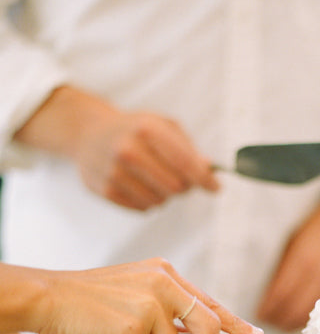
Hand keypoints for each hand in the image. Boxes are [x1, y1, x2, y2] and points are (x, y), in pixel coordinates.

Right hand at [33, 258, 262, 333]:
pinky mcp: (136, 323)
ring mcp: (151, 301)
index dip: (235, 322)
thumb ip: (168, 308)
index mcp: (166, 273)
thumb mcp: (136, 292)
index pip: (210, 302)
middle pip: (207, 328)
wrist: (49, 298)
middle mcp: (164, 282)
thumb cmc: (89, 302)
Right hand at [74, 105, 218, 209]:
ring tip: (154, 177)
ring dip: (164, 194)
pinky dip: (148, 200)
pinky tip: (138, 184)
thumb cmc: (134, 129)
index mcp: (147, 129)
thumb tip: (208, 169)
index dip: (204, 180)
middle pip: (175, 187)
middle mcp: (128, 150)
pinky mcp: (105, 190)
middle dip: (184, 186)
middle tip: (181, 178)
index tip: (215, 188)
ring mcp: (114, 171)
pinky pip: (143, 208)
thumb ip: (188, 147)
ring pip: (160, 201)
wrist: (89, 133)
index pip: (185, 163)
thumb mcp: (162, 125)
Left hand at [256, 198, 319, 330]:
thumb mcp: (294, 242)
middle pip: (294, 308)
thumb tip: (270, 298)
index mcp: (302, 259)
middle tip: (271, 322)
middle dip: (279, 319)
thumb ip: (283, 270)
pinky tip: (304, 319)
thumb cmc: (317, 228)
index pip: (280, 295)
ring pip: (311, 313)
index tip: (260, 315)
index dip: (268, 309)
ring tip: (285, 323)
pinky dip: (314, 316)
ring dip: (295, 322)